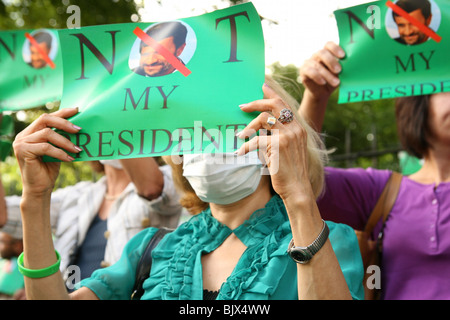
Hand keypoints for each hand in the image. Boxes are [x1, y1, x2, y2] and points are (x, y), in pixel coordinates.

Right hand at [13, 108, 81, 197]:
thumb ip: (61, 138)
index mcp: (31, 132)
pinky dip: (60, 152)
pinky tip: (70, 159)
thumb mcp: (57, 149)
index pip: (47, 117)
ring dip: (65, 141)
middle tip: (79, 130)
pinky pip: (46, 147)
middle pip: (45, 119)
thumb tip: (78, 127)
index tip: (77, 110)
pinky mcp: (23, 151)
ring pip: (48, 134)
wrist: (40, 188)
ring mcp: (21, 142)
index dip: (62, 113)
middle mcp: (23, 135)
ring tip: (77, 149)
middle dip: (64, 123)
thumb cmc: (49, 169)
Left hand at [236, 84, 313, 200]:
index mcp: (298, 128)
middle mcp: (295, 129)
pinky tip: (241, 153)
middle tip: (242, 106)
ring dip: (249, 127)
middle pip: (274, 105)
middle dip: (256, 102)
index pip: (284, 104)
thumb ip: (278, 137)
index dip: (271, 95)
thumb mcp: (288, 150)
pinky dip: (246, 146)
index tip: (261, 88)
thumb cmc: (289, 172)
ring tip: (240, 135)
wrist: (297, 189)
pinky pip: (256, 140)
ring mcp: (288, 135)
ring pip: (263, 119)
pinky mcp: (278, 145)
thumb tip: (259, 128)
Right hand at [299, 42, 344, 99]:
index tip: (343, 56)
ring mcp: (309, 62)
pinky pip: (310, 72)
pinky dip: (317, 77)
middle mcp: (316, 55)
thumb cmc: (333, 80)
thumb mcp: (339, 73)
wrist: (322, 92)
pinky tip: (323, 82)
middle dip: (331, 61)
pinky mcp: (303, 71)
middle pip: (322, 53)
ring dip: (327, 74)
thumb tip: (352, 63)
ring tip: (336, 82)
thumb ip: (342, 66)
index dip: (335, 48)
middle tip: (339, 70)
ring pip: (317, 65)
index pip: (328, 45)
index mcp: (327, 52)